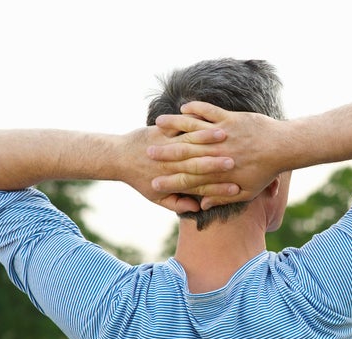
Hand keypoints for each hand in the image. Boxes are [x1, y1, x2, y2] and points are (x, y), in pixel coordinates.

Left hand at [118, 125, 238, 212]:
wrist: (116, 158)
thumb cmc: (139, 178)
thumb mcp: (157, 198)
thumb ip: (178, 203)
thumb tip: (197, 207)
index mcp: (173, 179)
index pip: (200, 185)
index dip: (218, 188)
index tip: (235, 188)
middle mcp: (171, 162)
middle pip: (198, 162)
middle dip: (218, 162)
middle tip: (235, 161)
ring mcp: (166, 143)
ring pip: (191, 140)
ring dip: (209, 137)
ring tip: (225, 135)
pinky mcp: (162, 129)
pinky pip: (181, 124)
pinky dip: (194, 120)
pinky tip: (207, 118)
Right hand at [147, 102, 284, 209]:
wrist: (283, 148)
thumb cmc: (266, 172)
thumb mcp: (246, 191)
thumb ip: (222, 198)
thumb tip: (201, 205)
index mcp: (220, 173)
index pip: (188, 179)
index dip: (169, 181)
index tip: (152, 182)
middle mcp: (218, 153)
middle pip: (185, 153)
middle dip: (164, 153)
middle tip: (147, 153)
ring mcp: (224, 134)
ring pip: (194, 129)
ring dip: (174, 126)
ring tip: (157, 124)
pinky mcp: (231, 119)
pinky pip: (209, 111)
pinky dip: (196, 109)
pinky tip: (183, 107)